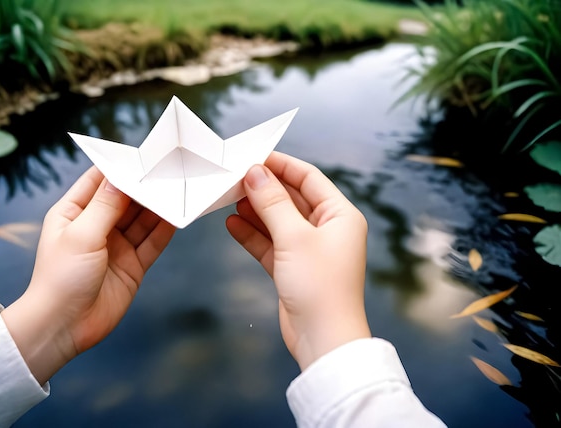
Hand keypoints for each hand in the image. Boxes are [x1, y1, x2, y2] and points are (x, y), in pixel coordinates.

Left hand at [2, 167, 174, 383]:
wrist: (64, 327)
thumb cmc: (61, 278)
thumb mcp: (81, 234)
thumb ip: (106, 205)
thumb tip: (122, 177)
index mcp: (74, 212)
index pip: (98, 181)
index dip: (119, 168)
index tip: (142, 155)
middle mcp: (96, 226)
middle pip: (126, 200)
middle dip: (145, 187)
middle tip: (169, 171)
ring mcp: (116, 246)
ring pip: (142, 220)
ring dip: (158, 207)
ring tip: (178, 189)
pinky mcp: (133, 265)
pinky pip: (152, 242)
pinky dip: (165, 230)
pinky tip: (178, 216)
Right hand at [226, 152, 370, 369]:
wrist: (323, 339)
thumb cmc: (320, 286)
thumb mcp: (294, 237)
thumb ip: (273, 203)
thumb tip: (255, 173)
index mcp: (340, 215)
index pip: (308, 178)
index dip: (281, 165)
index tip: (254, 156)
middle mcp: (327, 229)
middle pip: (291, 198)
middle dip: (264, 188)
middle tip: (235, 177)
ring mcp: (310, 249)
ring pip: (278, 221)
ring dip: (255, 211)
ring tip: (229, 198)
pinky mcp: (293, 268)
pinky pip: (271, 243)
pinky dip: (253, 235)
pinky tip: (232, 224)